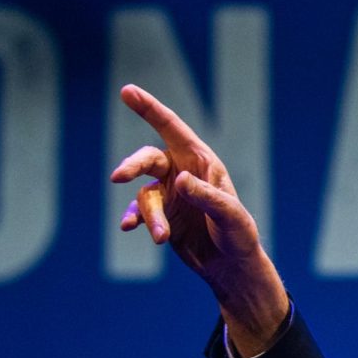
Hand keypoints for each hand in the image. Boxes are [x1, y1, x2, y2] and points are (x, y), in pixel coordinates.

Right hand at [110, 84, 287, 355]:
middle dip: (132, 165)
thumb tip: (180, 180)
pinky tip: (128, 227)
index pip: (172, 129)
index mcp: (203, 162)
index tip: (127, 91)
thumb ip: (207, 196)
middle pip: (149, 159)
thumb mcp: (230, 216)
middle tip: (118, 177)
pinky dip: (134, 219)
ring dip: (150, 216)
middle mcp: (183, 173)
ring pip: (146, 195)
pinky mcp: (162, 216)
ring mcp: (170, 194)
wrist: (232, 266)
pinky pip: (139, 212)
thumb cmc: (239, 236)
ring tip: (161, 237)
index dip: (149, 109)